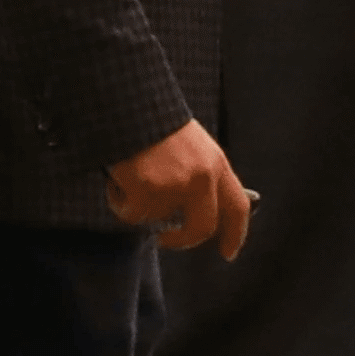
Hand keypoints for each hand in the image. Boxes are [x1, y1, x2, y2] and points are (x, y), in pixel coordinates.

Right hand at [103, 121, 252, 259]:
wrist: (129, 103)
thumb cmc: (155, 123)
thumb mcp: (192, 146)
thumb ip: (201, 175)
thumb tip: (202, 209)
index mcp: (216, 163)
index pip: (237, 207)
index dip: (236, 233)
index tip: (229, 252)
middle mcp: (202, 177)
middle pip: (202, 227)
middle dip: (184, 241)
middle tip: (167, 240)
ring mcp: (176, 184)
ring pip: (156, 218)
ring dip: (138, 204)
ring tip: (129, 175)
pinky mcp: (148, 189)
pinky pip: (131, 213)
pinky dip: (119, 200)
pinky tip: (117, 176)